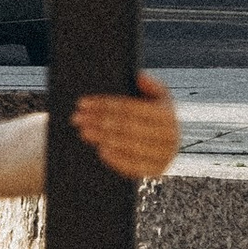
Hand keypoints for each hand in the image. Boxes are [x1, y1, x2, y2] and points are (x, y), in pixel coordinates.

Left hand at [68, 70, 180, 184]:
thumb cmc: (156, 115)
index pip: (130, 107)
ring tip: (83, 131)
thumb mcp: (158, 97)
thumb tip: (139, 76)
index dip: (105, 105)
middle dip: (99, 121)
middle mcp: (169, 135)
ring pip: (128, 146)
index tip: (83, 103)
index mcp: (167, 114)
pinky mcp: (157, 171)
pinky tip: (101, 150)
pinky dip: (116, 159)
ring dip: (103, 138)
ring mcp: (164, 155)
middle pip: (127, 126)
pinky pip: (134, 166)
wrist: (167, 144)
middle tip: (77, 118)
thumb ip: (150, 85)